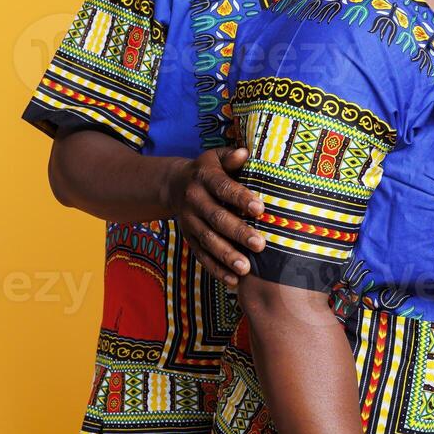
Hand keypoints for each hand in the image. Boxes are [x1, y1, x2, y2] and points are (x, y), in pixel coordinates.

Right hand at [166, 147, 264, 285]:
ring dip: (227, 256)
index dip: (241, 198)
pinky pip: (201, 256)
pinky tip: (233, 280)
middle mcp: (194, 201)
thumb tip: (244, 153)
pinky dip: (216, 269)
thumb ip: (230, 157)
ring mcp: (189, 222)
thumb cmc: (208, 170)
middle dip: (238, 232)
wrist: (173, 185)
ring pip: (208, 240)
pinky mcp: (188, 239)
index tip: (260, 209)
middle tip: (260, 245)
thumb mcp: (216, 158)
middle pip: (216, 218)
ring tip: (246, 268)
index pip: (223, 188)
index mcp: (204, 178)